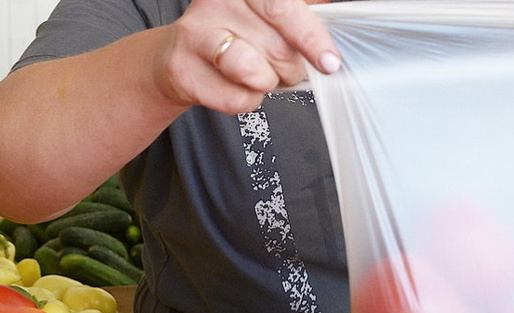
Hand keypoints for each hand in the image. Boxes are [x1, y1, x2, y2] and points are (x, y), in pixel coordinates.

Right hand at [158, 0, 340, 113]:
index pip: (284, 8)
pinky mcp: (184, 69)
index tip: (329, 62)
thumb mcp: (266, 13)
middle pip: (277, 47)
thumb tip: (333, 11)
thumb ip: (299, 10)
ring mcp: (196, 33)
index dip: (312, 38)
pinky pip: (236, 98)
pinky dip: (245, 100)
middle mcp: (217, 1)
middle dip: (290, 68)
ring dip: (266, 82)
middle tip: (285, 68)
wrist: (180, 56)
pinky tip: (236, 85)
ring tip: (258, 75)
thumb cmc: (232, 33)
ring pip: (255, 72)